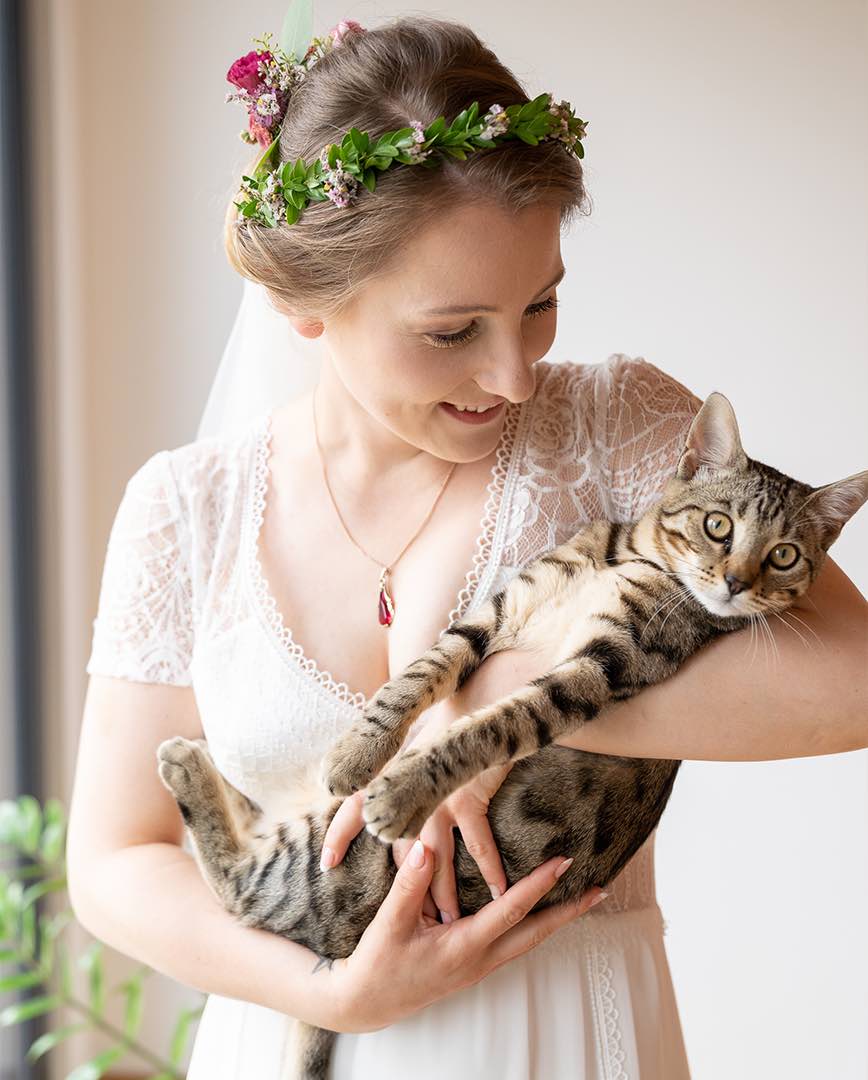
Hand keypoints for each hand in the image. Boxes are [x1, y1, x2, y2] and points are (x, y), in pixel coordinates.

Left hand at [322, 648, 557, 918]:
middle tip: (407, 920)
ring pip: (436, 857)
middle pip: (400, 849)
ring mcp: (440, 795)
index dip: (340, 833)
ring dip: (443, 892)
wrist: (481, 688)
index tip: (326, 864)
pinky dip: (491, 869)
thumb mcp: (416, 736)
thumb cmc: (451, 712)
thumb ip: (399, 758)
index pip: (355, 805)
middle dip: (404, 886)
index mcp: (393, 771)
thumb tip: (378, 776)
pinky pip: (480, 843)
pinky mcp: (470, 796)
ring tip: (447, 922)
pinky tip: (499, 891)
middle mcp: (410, 788)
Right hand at [328, 838, 606, 1032]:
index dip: (538, 885)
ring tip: (580, 900)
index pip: (511, 910)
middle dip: (569, 912)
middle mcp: (479, 959)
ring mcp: (478, 966)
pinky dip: (532, 925)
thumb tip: (426, 848)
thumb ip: (409, 885)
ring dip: (555, 920)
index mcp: (463, 947)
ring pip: (527, 940)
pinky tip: (537, 914)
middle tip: (599, 891)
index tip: (563, 863)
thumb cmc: (378, 964)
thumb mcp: (388, 923)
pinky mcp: (472, 965)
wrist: (366, 1003)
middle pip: (535, 933)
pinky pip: (512, 942)